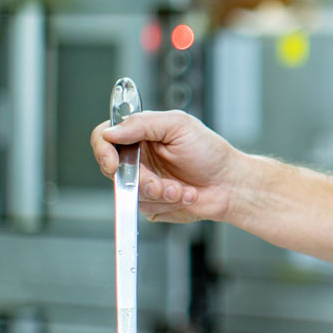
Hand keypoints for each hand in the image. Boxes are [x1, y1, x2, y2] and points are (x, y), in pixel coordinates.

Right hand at [90, 110, 239, 223]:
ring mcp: (143, 182)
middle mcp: (138, 157)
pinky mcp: (151, 203)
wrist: (230, 184)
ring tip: (183, 188)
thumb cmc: (210, 152)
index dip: (103, 151)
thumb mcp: (179, 125)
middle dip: (142, 180)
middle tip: (162, 183)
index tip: (114, 164)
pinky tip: (186, 196)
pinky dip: (168, 204)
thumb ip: (143, 124)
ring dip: (160, 194)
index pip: (104, 137)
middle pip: (114, 171)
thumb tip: (111, 132)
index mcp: (141, 134)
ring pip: (130, 193)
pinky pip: (145, 209)